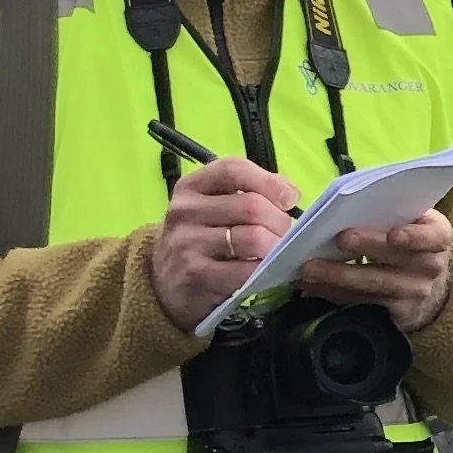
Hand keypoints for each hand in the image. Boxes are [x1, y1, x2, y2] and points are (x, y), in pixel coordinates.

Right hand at [150, 157, 299, 331]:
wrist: (162, 284)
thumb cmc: (199, 238)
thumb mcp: (212, 207)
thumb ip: (248, 192)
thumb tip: (290, 193)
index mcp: (192, 186)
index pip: (233, 169)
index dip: (268, 180)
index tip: (290, 198)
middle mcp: (185, 211)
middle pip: (250, 205)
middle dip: (280, 221)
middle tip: (286, 235)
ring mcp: (188, 244)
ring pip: (252, 238)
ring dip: (276, 247)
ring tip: (278, 253)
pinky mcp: (196, 276)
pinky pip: (246, 270)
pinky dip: (265, 271)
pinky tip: (266, 273)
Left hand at [294, 208, 452, 332]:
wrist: (428, 282)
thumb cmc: (410, 238)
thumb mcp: (414, 219)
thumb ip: (394, 209)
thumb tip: (351, 200)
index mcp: (439, 237)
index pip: (434, 236)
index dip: (415, 237)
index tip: (394, 234)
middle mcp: (431, 267)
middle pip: (397, 260)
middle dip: (366, 248)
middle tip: (339, 239)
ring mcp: (413, 294)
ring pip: (374, 285)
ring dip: (338, 276)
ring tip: (309, 267)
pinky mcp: (394, 315)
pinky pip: (360, 303)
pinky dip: (332, 293)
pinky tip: (311, 285)